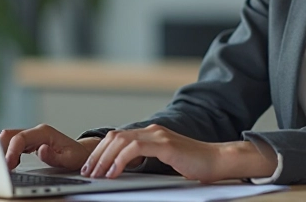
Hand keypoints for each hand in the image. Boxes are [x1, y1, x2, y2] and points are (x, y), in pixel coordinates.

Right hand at [0, 124, 99, 170]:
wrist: (81, 152)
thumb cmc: (76, 155)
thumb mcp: (69, 159)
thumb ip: (54, 156)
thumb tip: (41, 150)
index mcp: (44, 132)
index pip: (20, 138)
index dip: (11, 151)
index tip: (8, 165)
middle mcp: (36, 131)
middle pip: (10, 135)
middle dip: (3, 150)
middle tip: (5, 167)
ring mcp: (32, 135)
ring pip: (9, 138)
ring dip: (4, 151)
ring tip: (8, 167)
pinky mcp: (30, 141)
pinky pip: (14, 144)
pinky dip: (9, 153)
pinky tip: (13, 164)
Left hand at [80, 124, 276, 182]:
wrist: (218, 161)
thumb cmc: (195, 165)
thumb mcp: (164, 162)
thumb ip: (146, 160)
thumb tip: (123, 170)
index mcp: (151, 134)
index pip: (118, 137)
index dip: (100, 150)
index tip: (91, 166)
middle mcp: (152, 131)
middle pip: (115, 137)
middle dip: (97, 155)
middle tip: (87, 172)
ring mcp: (159, 136)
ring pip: (121, 141)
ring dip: (104, 158)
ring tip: (96, 174)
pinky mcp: (165, 145)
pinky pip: (135, 148)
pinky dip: (120, 160)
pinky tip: (113, 172)